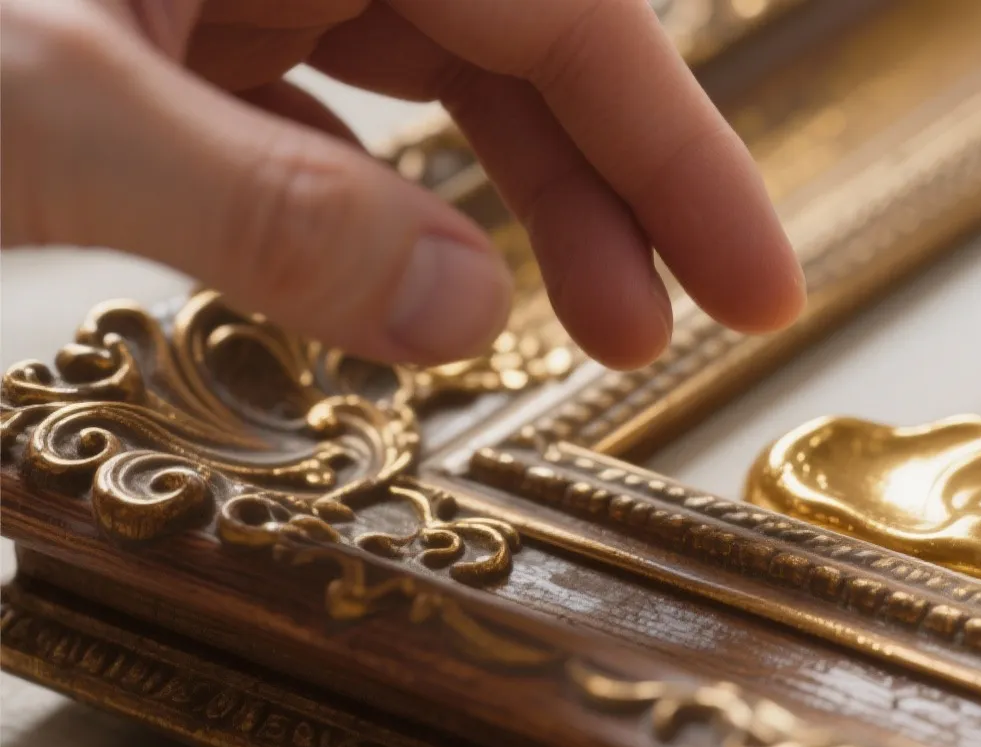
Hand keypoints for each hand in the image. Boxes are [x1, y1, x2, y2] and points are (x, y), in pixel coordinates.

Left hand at [0, 0, 805, 367]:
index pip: (560, 9)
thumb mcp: (36, 121)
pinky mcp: (153, 20)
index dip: (678, 149)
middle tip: (677, 331)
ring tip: (567, 329)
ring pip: (425, 67)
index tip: (759, 282)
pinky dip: (376, 193)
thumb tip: (466, 313)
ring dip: (508, 197)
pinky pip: (315, 99)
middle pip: (515, 35)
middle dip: (608, 185)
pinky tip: (391, 280)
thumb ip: (263, 214)